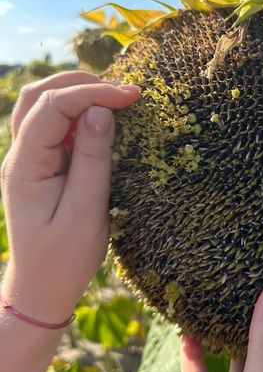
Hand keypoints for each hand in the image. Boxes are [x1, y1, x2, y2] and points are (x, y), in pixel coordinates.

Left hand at [0, 71, 139, 322]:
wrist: (41, 287)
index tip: (132, 96)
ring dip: (78, 93)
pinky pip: (55, 124)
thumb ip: (92, 158)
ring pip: (43, 104)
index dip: (93, 93)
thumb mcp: (85, 210)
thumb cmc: (64, 257)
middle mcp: (20, 155)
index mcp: (25, 166)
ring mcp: (29, 157)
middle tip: (126, 93)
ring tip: (116, 98)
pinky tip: (104, 119)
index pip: (52, 108)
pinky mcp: (42, 163)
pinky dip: (79, 112)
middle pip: (40, 95)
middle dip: (83, 84)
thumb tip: (101, 111)